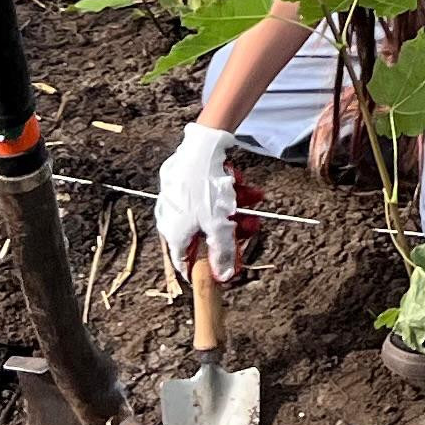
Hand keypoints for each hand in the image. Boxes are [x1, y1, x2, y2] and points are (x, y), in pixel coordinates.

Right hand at [157, 123, 244, 279]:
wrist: (202, 148)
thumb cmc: (205, 190)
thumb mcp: (219, 225)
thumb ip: (222, 252)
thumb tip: (224, 276)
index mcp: (174, 233)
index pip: (186, 260)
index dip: (206, 267)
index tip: (224, 268)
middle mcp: (171, 218)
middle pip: (204, 234)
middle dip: (231, 229)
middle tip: (251, 224)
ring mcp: (178, 198)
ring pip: (210, 211)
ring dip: (235, 207)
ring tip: (253, 197)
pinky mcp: (186, 181)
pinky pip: (209, 194)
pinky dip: (227, 192)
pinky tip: (244, 185)